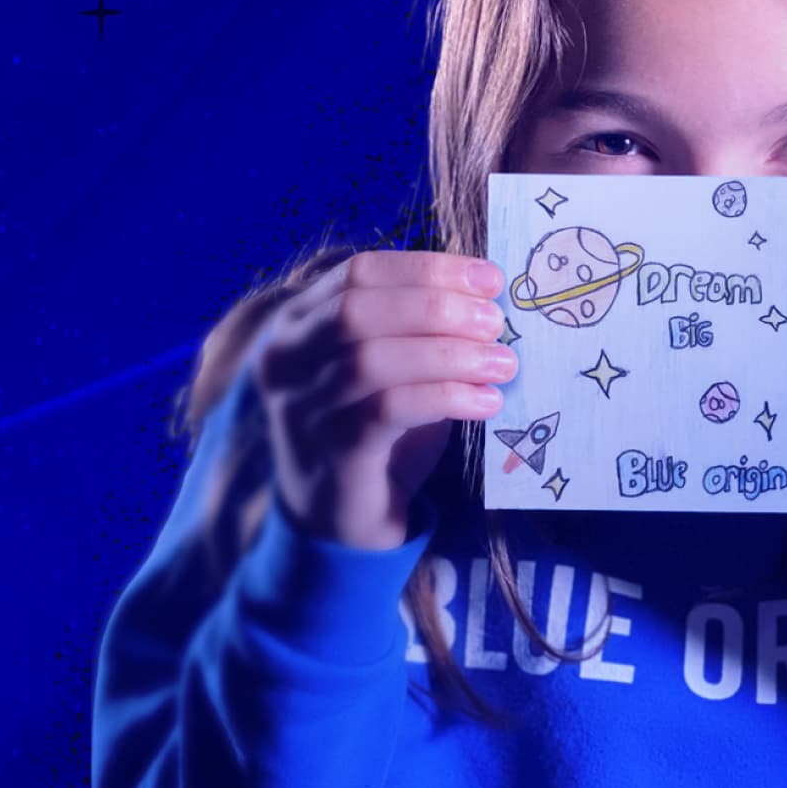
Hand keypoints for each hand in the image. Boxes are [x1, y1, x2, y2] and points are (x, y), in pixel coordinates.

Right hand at [253, 250, 514, 550]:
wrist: (338, 518)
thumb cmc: (370, 431)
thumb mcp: (386, 366)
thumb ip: (413, 328)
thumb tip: (483, 297)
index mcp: (295, 324)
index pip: (358, 273)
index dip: (427, 269)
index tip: (488, 279)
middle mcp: (285, 360)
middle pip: (357, 309)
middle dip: (436, 306)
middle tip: (495, 321)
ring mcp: (301, 408)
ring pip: (371, 359)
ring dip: (448, 353)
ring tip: (502, 363)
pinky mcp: (330, 452)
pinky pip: (388, 410)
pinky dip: (446, 397)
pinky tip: (486, 402)